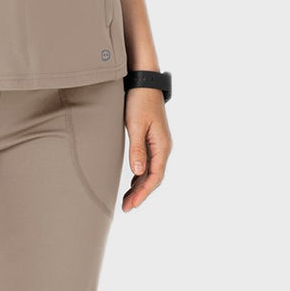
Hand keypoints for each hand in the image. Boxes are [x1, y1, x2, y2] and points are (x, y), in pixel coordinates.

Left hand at [122, 88, 171, 211]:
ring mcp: (158, 144)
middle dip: (140, 194)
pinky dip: (139, 175)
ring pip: (150, 172)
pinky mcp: (152, 139)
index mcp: (162, 145)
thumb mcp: (136, 125)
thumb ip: (137, 149)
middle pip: (153, 177)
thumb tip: (138, 172)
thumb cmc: (139, 101)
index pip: (155, 176)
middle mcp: (163, 147)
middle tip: (126, 208)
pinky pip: (147, 163)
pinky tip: (131, 182)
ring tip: (126, 201)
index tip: (132, 205)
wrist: (144, 82)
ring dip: (139, 187)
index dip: (144, 193)